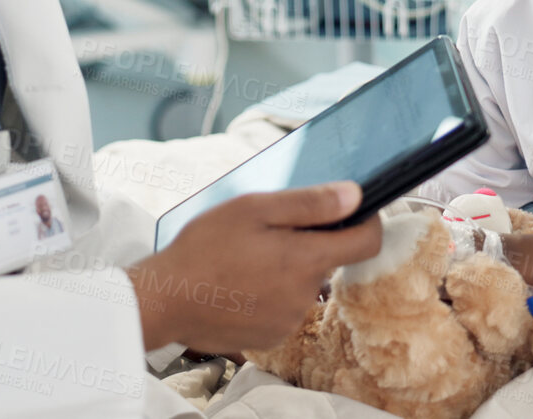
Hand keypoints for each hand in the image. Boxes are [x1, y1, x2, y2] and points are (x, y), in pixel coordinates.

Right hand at [128, 182, 380, 354]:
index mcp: (306, 259)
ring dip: (287, 270)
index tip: (352, 212)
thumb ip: (309, 203)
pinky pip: (285, 308)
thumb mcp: (253, 209)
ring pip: (304, 285)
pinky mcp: (271, 337)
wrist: (165, 300)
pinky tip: (241, 284)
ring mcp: (289, 321)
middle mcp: (305, 296)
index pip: (367, 243)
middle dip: (309, 243)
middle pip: (329, 262)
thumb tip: (356, 195)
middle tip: (268, 231)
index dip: (366, 222)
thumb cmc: (204, 248)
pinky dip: (271, 294)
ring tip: (246, 259)